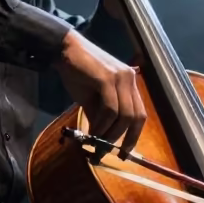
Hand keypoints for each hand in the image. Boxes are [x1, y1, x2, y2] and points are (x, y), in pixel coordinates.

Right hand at [53, 29, 146, 147]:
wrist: (63, 50)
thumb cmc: (77, 73)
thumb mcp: (91, 99)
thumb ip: (100, 117)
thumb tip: (101, 139)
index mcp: (129, 83)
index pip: (140, 114)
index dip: (134, 135)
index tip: (125, 152)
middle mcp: (129, 79)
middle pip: (136, 117)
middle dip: (126, 138)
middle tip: (113, 153)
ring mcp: (120, 78)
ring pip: (123, 115)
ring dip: (110, 133)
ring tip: (97, 143)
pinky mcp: (107, 79)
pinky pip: (110, 109)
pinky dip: (102, 124)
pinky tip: (93, 131)